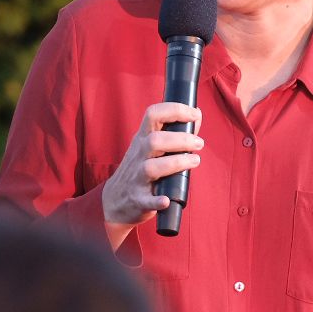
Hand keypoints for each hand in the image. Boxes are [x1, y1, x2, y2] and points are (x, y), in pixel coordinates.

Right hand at [101, 102, 203, 236]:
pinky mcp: (138, 200)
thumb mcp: (149, 146)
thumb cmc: (139, 169)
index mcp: (142, 139)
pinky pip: (147, 200)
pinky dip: (157, 201)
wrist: (113, 201)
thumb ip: (172, 132)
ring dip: (176, 163)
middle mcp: (138, 155)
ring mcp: (136, 178)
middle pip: (155, 141)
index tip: (194, 114)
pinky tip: (167, 200)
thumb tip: (197, 114)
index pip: (153, 115)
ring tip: (194, 161)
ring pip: (151, 167)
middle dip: (180, 139)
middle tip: (199, 143)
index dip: (175, 110)